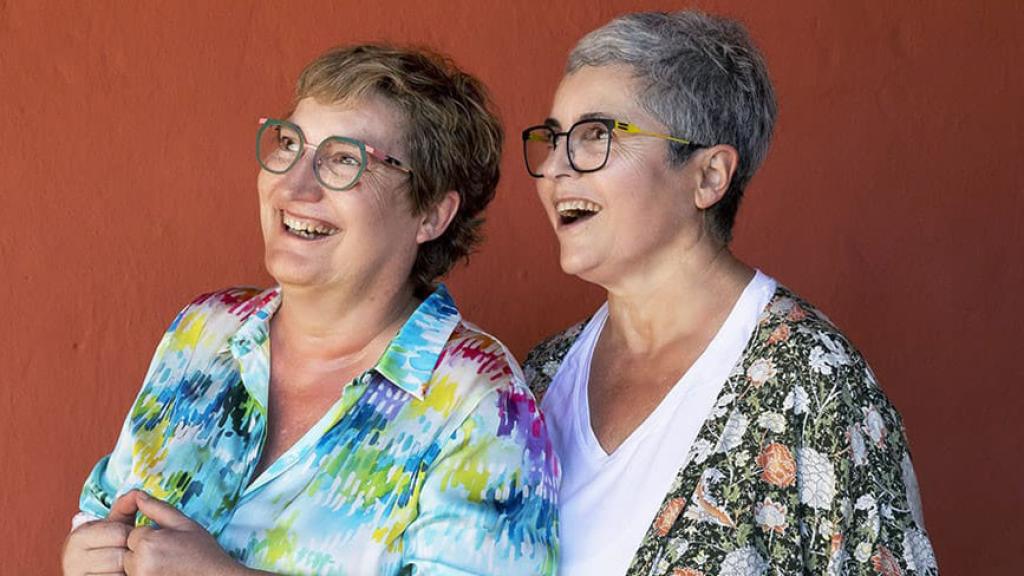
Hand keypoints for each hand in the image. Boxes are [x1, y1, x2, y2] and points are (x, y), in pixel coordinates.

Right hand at [61, 494, 139, 575]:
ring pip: (119, 574)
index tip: (131, 539)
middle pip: (120, 556)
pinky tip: (122, 574)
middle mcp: (71, 559)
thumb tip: (138, 493)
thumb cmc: (107, 546)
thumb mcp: (113, 525)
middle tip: (131, 554)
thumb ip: (125, 507)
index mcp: (78, 537)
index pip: (120, 533)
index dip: (132, 535)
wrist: (90, 571)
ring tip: (126, 566)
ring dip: (129, 571)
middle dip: (131, 555)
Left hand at [116, 491, 247, 575]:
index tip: (166, 542)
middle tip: (166, 554)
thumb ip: (158, 508)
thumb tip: (139, 496)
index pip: (132, 533)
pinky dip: (144, 572)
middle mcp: (138, 564)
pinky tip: (162, 571)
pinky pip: (132, 575)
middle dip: (141, 549)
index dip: (150, 535)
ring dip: (141, 563)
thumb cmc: (203, 554)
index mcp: (148, 543)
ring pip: (127, 566)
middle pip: (126, 551)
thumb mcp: (184, 524)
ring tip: (164, 565)